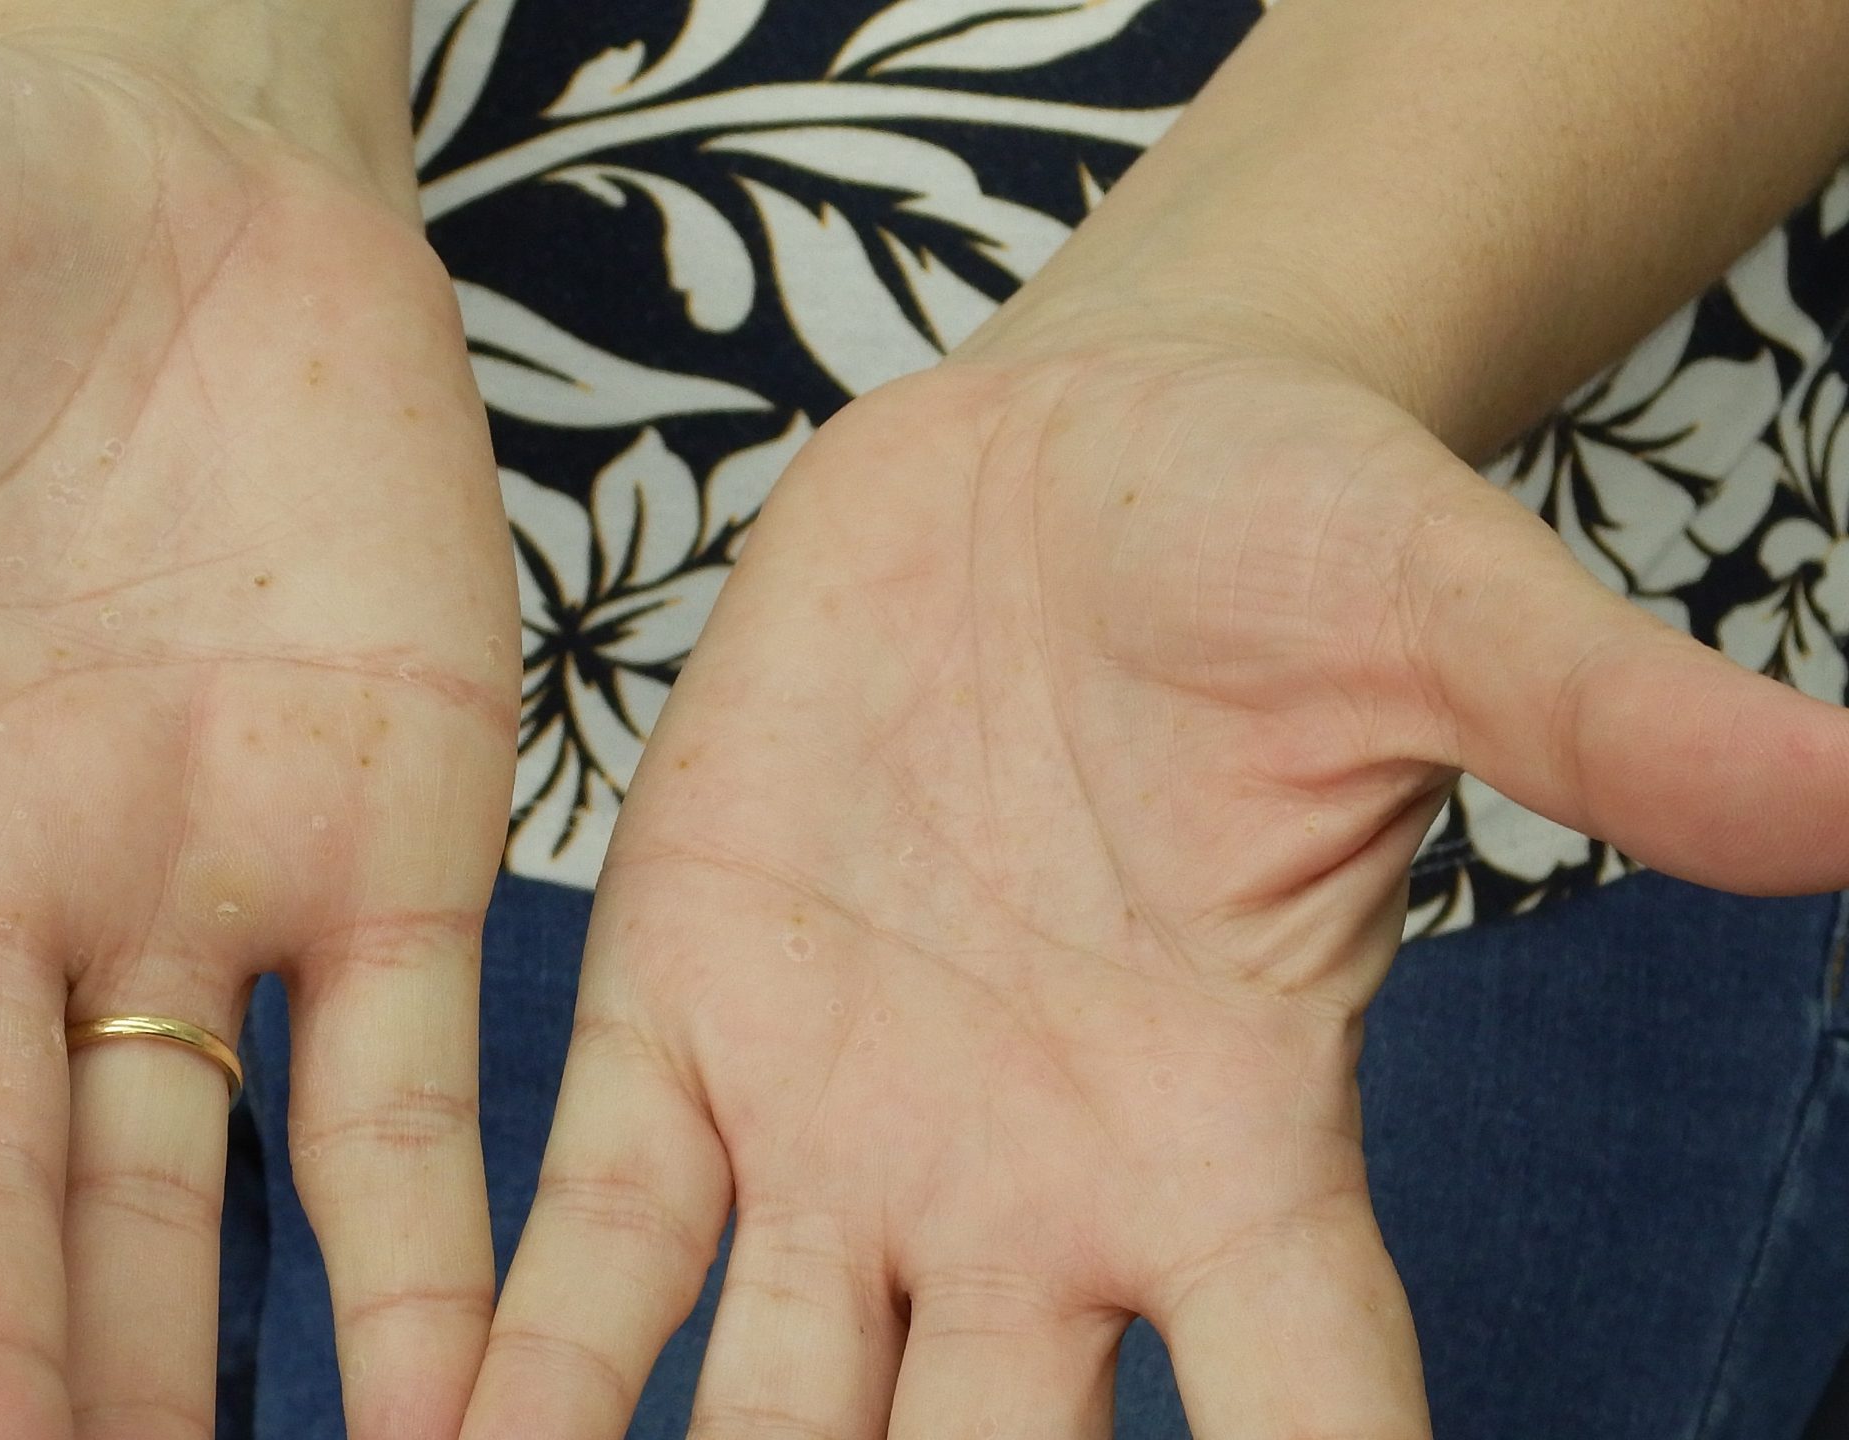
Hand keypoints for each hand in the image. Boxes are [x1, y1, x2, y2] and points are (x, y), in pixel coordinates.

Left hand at [460, 340, 1848, 1437]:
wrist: (1054, 450)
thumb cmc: (1276, 528)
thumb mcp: (1438, 615)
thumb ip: (1609, 731)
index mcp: (1234, 1146)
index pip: (1314, 1433)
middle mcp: (1034, 1205)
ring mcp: (842, 1140)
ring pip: (766, 1425)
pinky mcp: (683, 1029)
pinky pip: (591, 1246)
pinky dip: (512, 1365)